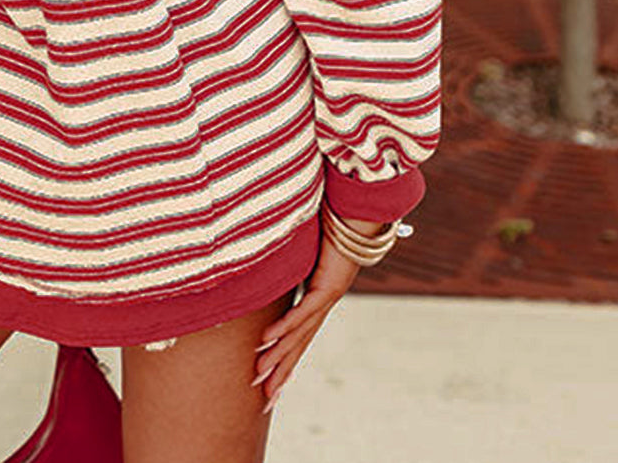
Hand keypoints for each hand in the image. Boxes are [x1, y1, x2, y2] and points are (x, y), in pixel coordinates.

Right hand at [251, 214, 386, 413]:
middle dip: (281, 375)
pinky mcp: (328, 288)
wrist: (359, 217)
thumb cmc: (331, 229)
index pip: (298, 340)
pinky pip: (302, 312)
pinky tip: (267, 341)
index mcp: (317, 302)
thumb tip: (267, 258)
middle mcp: (322, 307)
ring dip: (278, 357)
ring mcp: (326, 299)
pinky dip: (285, 327)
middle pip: (298, 348)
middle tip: (264, 401)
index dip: (284, 364)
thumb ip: (288, 261)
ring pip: (299, 336)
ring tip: (260, 378)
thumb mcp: (302, 252)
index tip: (270, 386)